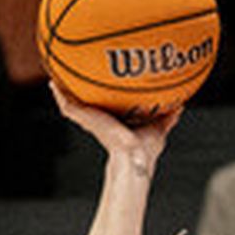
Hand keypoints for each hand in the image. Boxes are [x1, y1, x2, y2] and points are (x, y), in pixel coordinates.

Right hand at [48, 84, 180, 168]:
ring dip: (64, 92)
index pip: (106, 110)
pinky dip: (60, 94)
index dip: (102, 99)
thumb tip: (181, 106)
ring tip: (55, 77)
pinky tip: (53, 83)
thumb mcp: (159, 127)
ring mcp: (91, 122)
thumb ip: (167, 117)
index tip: (100, 87)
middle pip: (87, 106)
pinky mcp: (85, 119)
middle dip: (80, 93)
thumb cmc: (145, 152)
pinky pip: (68, 105)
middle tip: (74, 78)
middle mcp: (100, 123)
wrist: (134, 157)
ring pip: (73, 104)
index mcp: (115, 124)